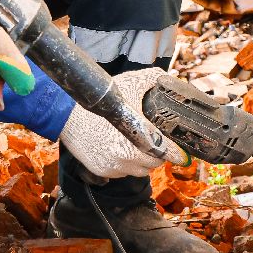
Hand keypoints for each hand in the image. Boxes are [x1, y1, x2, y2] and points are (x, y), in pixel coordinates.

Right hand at [58, 67, 189, 179]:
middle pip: (154, 162)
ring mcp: (114, 166)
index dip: (177, 154)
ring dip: (141, 161)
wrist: (68, 115)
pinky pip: (123, 174)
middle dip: (156, 153)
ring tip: (134, 145)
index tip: (184, 157)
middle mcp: (127, 154)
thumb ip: (152, 78)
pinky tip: (118, 149)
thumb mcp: (128, 83)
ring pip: (140, 171)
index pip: (164, 149)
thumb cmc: (101, 99)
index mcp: (137, 133)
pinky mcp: (103, 172)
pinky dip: (124, 165)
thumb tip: (169, 78)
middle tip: (151, 142)